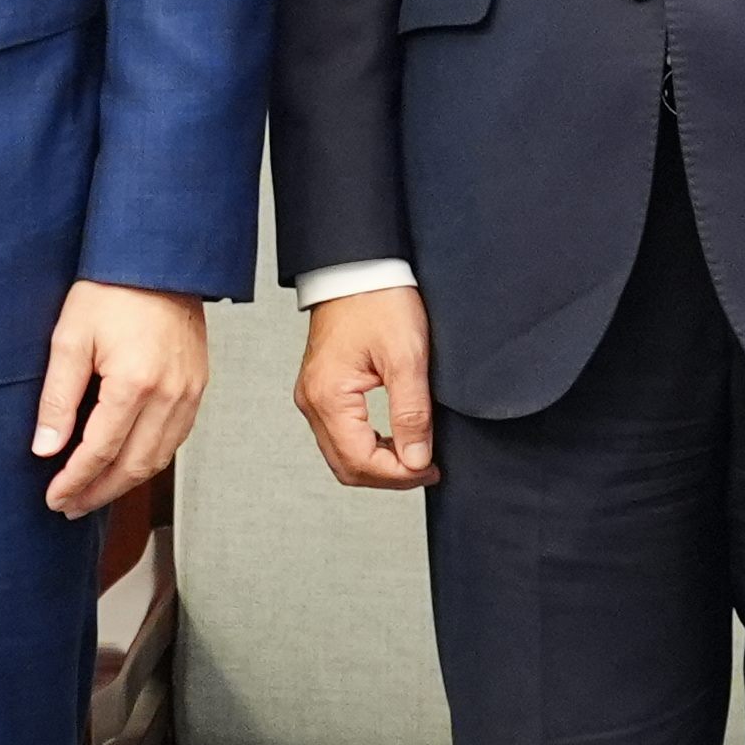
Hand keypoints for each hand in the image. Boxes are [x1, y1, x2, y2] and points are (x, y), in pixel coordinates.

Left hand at [32, 283, 208, 521]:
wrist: (159, 260)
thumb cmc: (113, 290)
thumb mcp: (70, 337)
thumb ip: (58, 397)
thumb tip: (46, 447)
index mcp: (134, 382)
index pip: (100, 451)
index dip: (75, 481)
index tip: (54, 497)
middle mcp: (169, 394)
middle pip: (133, 466)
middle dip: (98, 492)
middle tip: (69, 505)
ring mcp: (189, 392)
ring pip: (157, 459)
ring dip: (123, 483)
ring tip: (93, 493)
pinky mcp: (198, 387)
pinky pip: (175, 439)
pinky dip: (149, 461)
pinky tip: (126, 465)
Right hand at [295, 285, 438, 491]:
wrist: (357, 268)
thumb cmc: (378, 300)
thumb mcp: (406, 357)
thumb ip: (411, 414)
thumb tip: (416, 460)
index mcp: (329, 397)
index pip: (361, 461)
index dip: (399, 475)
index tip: (431, 469)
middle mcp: (312, 402)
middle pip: (346, 467)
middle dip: (388, 476)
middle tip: (427, 469)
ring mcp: (313, 396)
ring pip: (342, 455)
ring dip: (378, 463)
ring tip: (415, 456)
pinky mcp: (321, 390)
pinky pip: (340, 435)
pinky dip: (367, 446)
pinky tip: (394, 439)